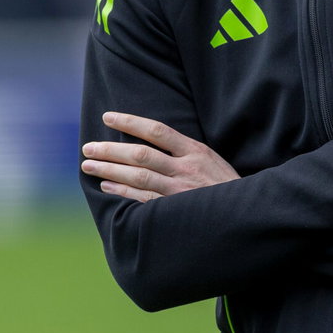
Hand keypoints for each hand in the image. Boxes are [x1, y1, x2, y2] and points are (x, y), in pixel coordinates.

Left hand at [80, 111, 238, 202]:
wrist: (244, 215)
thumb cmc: (226, 188)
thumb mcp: (211, 161)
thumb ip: (185, 153)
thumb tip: (152, 142)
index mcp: (196, 151)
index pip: (158, 130)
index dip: (130, 122)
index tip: (108, 117)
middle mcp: (186, 168)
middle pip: (141, 154)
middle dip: (110, 149)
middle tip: (88, 147)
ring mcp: (179, 191)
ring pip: (138, 176)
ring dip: (110, 170)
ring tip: (89, 165)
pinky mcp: (174, 211)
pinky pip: (142, 199)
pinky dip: (122, 192)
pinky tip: (106, 187)